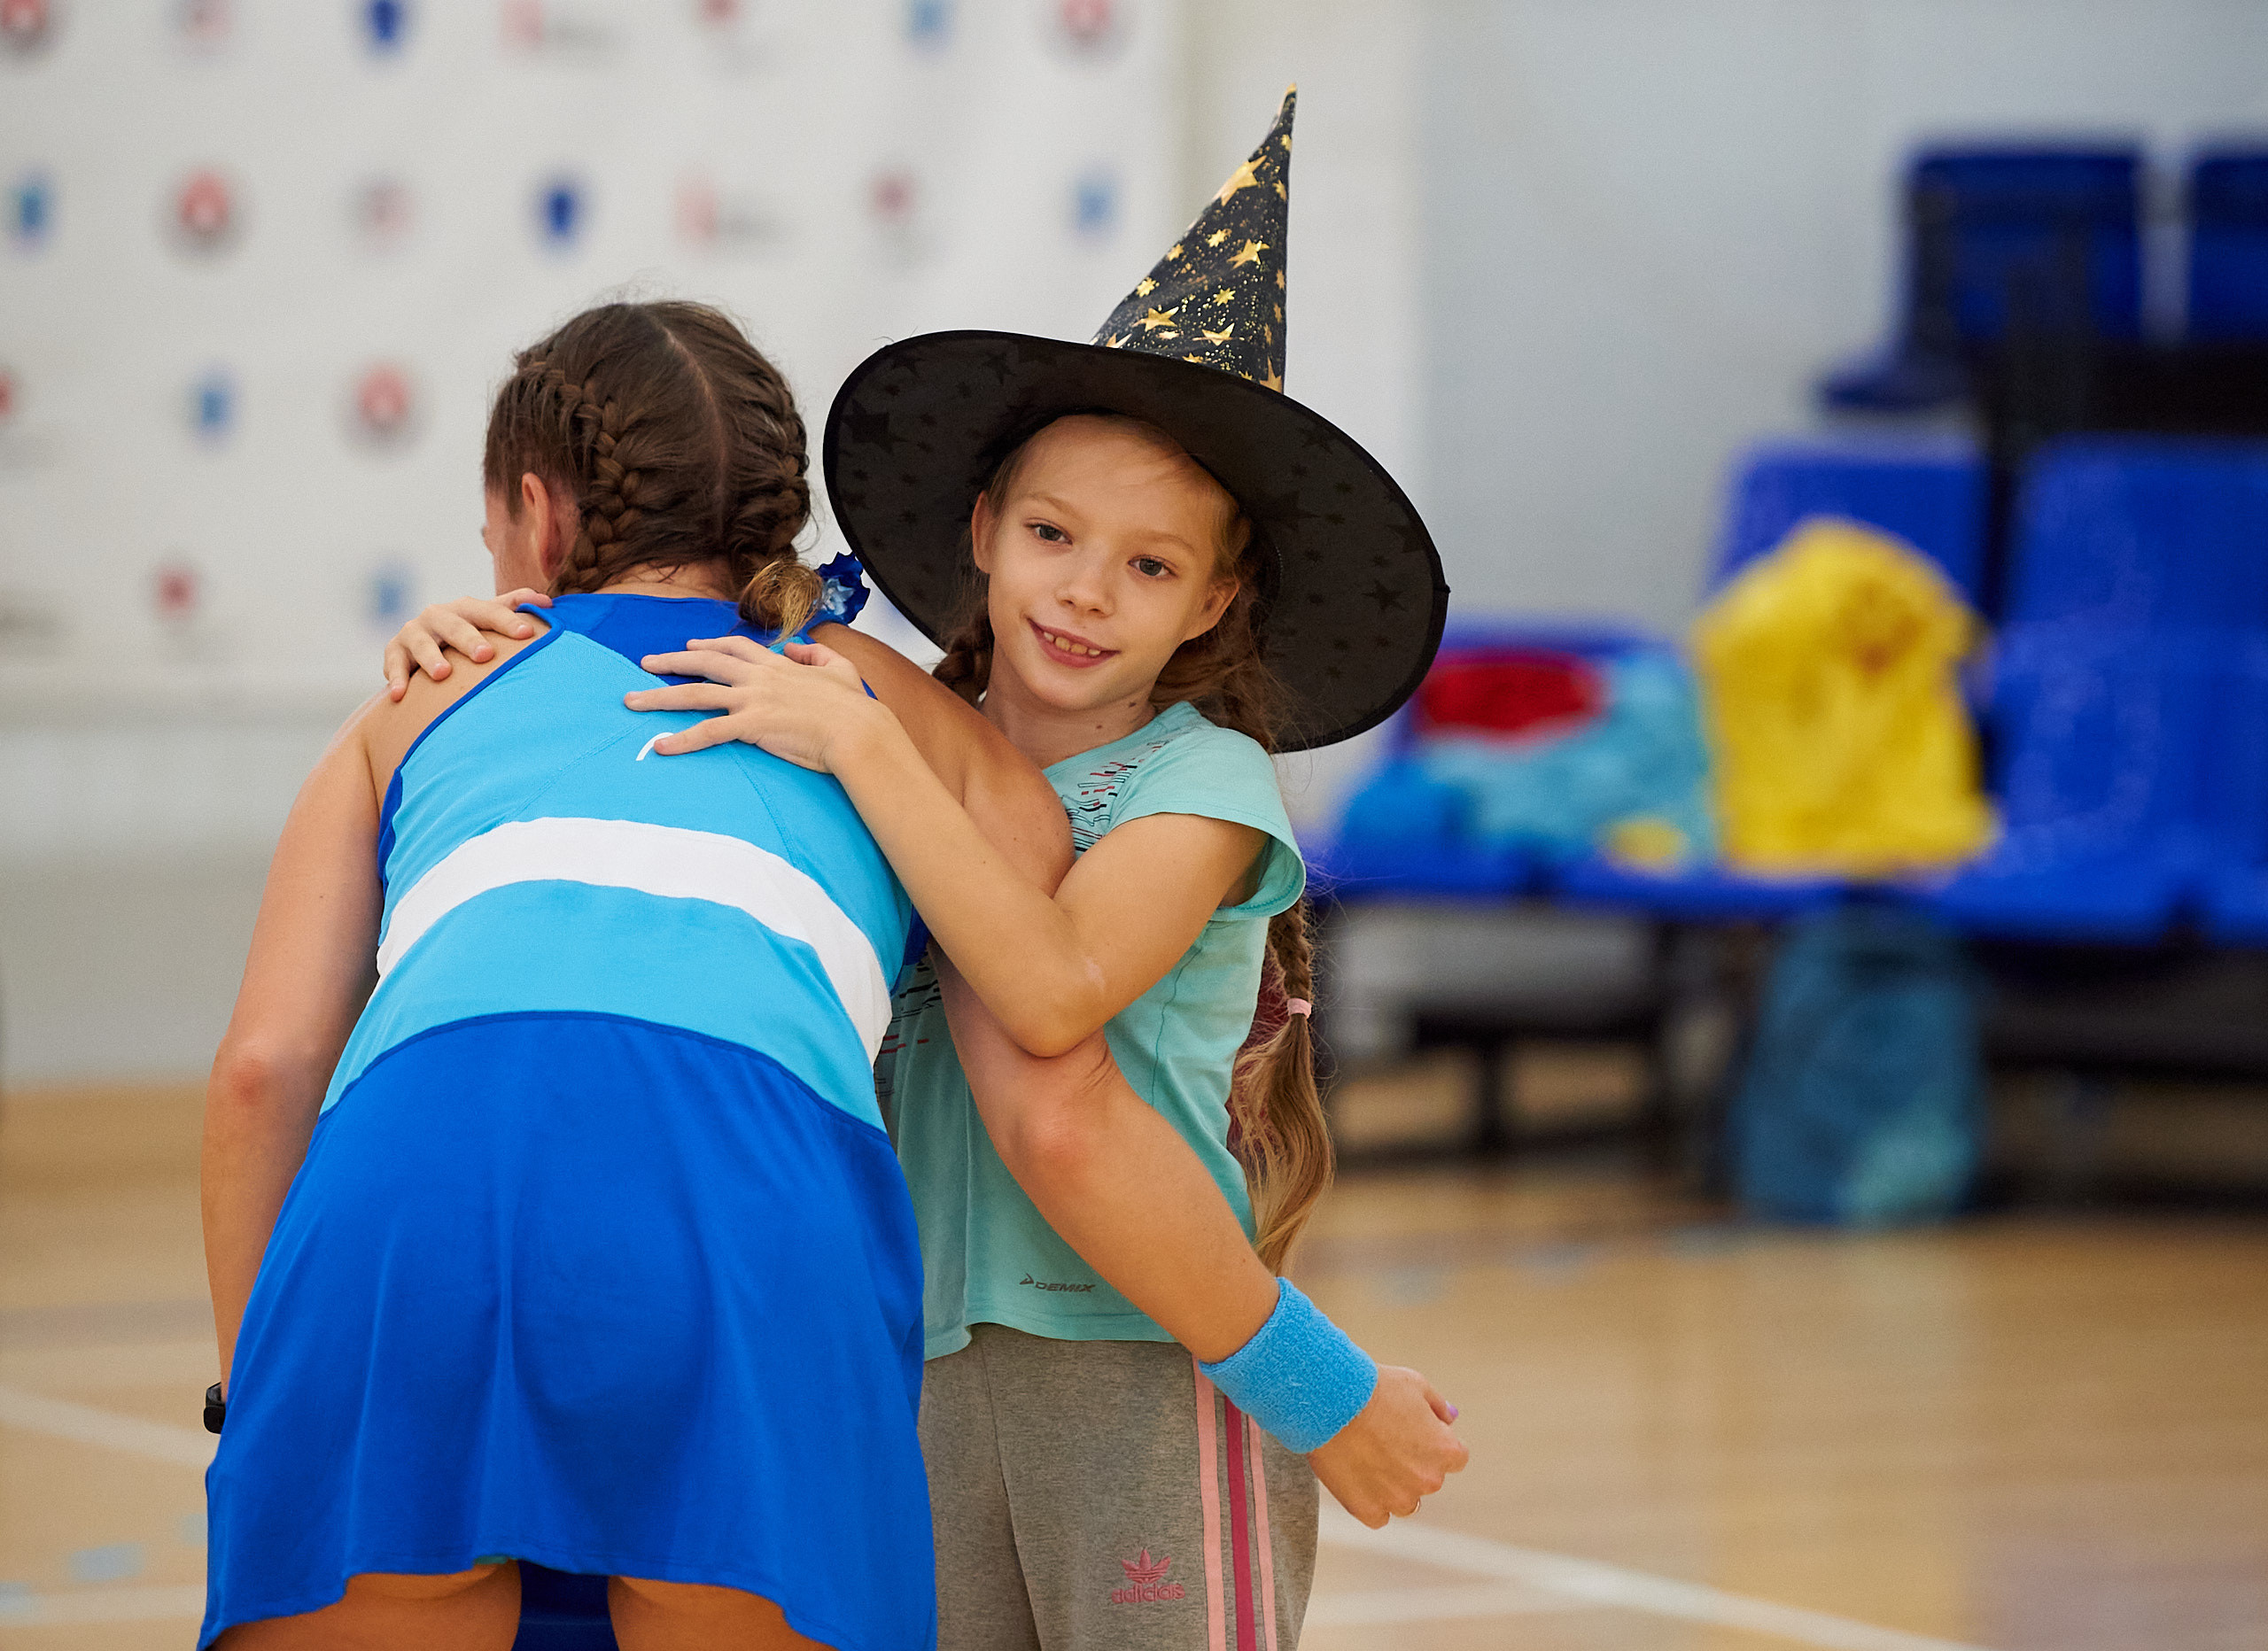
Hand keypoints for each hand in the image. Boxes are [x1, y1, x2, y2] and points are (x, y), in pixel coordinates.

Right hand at [383, 590, 550, 699]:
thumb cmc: (468, 633)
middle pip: (455, 626)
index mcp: (466, 608)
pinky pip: (394, 663)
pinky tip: (400, 694)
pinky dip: (396, 677)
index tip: (528, 634)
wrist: (424, 644)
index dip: (508, 621)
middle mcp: (439, 615)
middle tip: (486, 655)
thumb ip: (515, 605)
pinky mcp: (395, 650)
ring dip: (431, 657)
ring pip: (421, 643)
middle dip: (469, 639)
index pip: (490, 611)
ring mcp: (415, 632)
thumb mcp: (488, 618)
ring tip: (443, 674)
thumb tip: (549, 602)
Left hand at [626, 636, 884, 771]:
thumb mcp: (840, 670)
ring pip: (696, 693)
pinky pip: (709, 731)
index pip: (737, 647)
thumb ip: (816, 654)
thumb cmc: (853, 707)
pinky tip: (661, 746)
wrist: (857, 730)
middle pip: (706, 663)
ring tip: (631, 701)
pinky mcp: (752, 726)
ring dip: (660, 696)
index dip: (711, 644)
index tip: (691, 645)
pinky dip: (683, 739)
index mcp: (778, 666)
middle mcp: (759, 678)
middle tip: (645, 663)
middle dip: (672, 661)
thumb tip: (797, 648)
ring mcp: (753, 701)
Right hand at [1306, 1365, 1467, 1526]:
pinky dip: (1369, 1501)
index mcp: (1445, 1450)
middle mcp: (1428, 1480)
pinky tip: (1356, 1477)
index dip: (1433, 1444)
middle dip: (1412, 1464)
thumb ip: (1438, 1405)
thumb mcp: (1414, 1384)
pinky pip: (1377, 1515)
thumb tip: (1450, 1419)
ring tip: (1367, 1459)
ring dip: (1393, 1487)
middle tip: (1383, 1441)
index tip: (1413, 1434)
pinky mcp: (1368, 1510)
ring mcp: (1398, 1499)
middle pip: (1427, 1479)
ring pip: (1404, 1501)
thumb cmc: (1373, 1388)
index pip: (1455, 1458)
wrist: (1330, 1403)